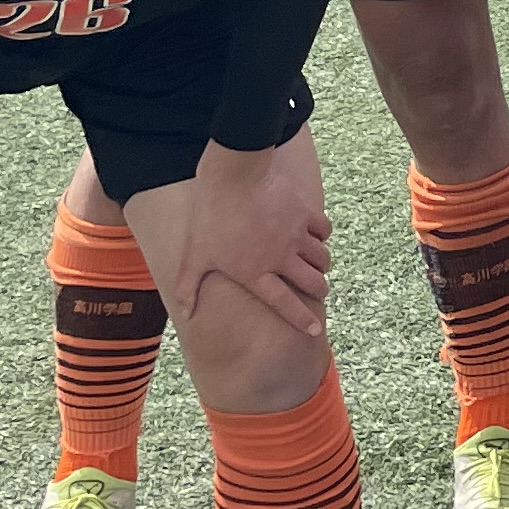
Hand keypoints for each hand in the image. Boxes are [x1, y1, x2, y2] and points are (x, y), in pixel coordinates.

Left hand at [171, 136, 334, 342]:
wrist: (234, 177)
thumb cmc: (211, 217)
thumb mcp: (195, 255)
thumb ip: (189, 287)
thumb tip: (185, 314)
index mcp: (255, 272)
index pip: (284, 303)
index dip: (301, 319)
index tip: (315, 330)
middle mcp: (281, 258)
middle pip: (312, 282)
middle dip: (319, 290)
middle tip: (319, 290)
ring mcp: (296, 235)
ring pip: (322, 258)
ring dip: (322, 265)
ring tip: (317, 265)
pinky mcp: (304, 213)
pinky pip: (324, 230)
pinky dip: (323, 236)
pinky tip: (317, 236)